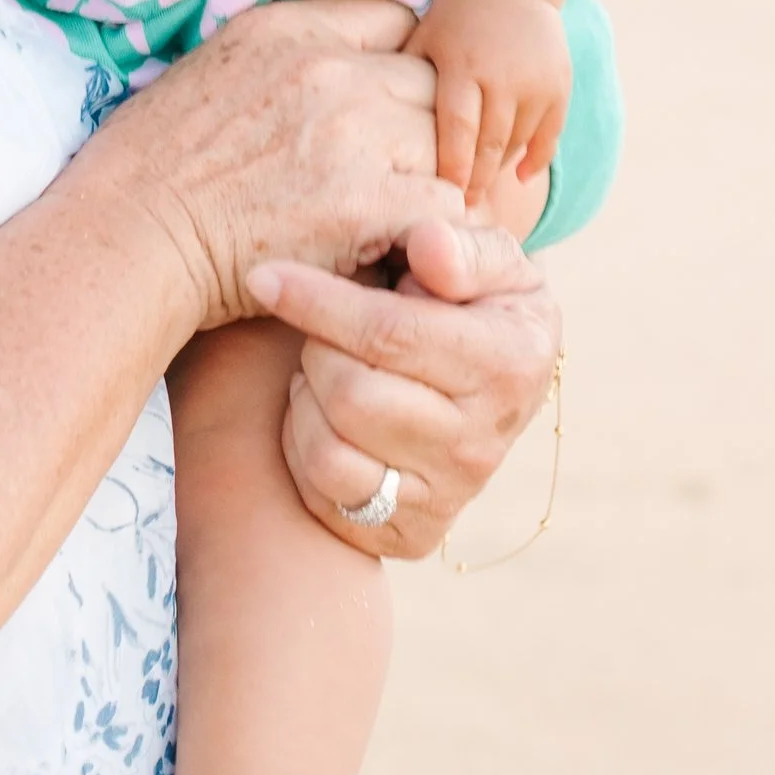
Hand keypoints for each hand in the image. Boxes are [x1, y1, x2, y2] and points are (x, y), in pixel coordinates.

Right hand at [96, 0, 460, 332]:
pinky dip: (438, 234)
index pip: (393, 15)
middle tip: (402, 175)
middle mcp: (329, 67)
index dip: (400, 63)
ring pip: (448, 142)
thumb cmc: (146, 170)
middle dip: (423, 127)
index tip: (388, 106)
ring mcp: (354, 131)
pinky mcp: (368, 202)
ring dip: (433, 181)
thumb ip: (274, 62)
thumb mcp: (207, 72)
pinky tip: (407, 254)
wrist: (127, 236)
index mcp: (285, 28)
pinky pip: (449, 207)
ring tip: (407, 219)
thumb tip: (320, 75)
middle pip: (431, 80)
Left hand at [247, 220, 561, 560]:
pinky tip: (322, 408)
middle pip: (351, 392)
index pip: (391, 333)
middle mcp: (484, 438)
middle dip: (316, 345)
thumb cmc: (473, 304)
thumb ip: (462, 246)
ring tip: (325, 362)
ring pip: (331, 447)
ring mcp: (449, 492)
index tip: (263, 276)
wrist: (486, 386)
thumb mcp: (491, 261)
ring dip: (308, 393)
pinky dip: (305, 440)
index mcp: (512, 361)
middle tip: (320, 324)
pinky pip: (325, 488)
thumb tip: (428, 246)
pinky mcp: (411, 529)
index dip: (317, 300)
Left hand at [408, 0, 570, 204]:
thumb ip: (405, 80)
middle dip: (474, 182)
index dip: (452, 168)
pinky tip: (517, 177)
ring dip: (498, 170)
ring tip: (478, 193)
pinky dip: (534, 159)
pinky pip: (549, 135)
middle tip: (459, 212)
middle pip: (490, 144)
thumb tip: (376, 130)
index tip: (442, 200)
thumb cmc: (452, 15)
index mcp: (463, 65)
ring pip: (518, 144)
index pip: (457, 129)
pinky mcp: (559, 84)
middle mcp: (503, 75)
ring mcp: (536, 81)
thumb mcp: (422, 38)